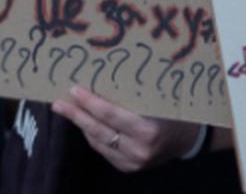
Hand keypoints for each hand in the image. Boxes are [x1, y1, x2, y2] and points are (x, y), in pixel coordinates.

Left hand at [52, 86, 202, 172]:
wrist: (187, 139)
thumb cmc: (173, 111)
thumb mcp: (157, 100)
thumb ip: (132, 95)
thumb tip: (100, 78)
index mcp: (148, 130)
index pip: (111, 115)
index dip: (90, 103)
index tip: (74, 90)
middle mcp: (139, 150)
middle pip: (99, 130)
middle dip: (76, 115)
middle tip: (58, 102)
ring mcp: (132, 162)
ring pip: (98, 141)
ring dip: (82, 125)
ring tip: (67, 109)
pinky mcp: (127, 168)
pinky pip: (104, 149)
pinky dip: (93, 135)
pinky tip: (85, 122)